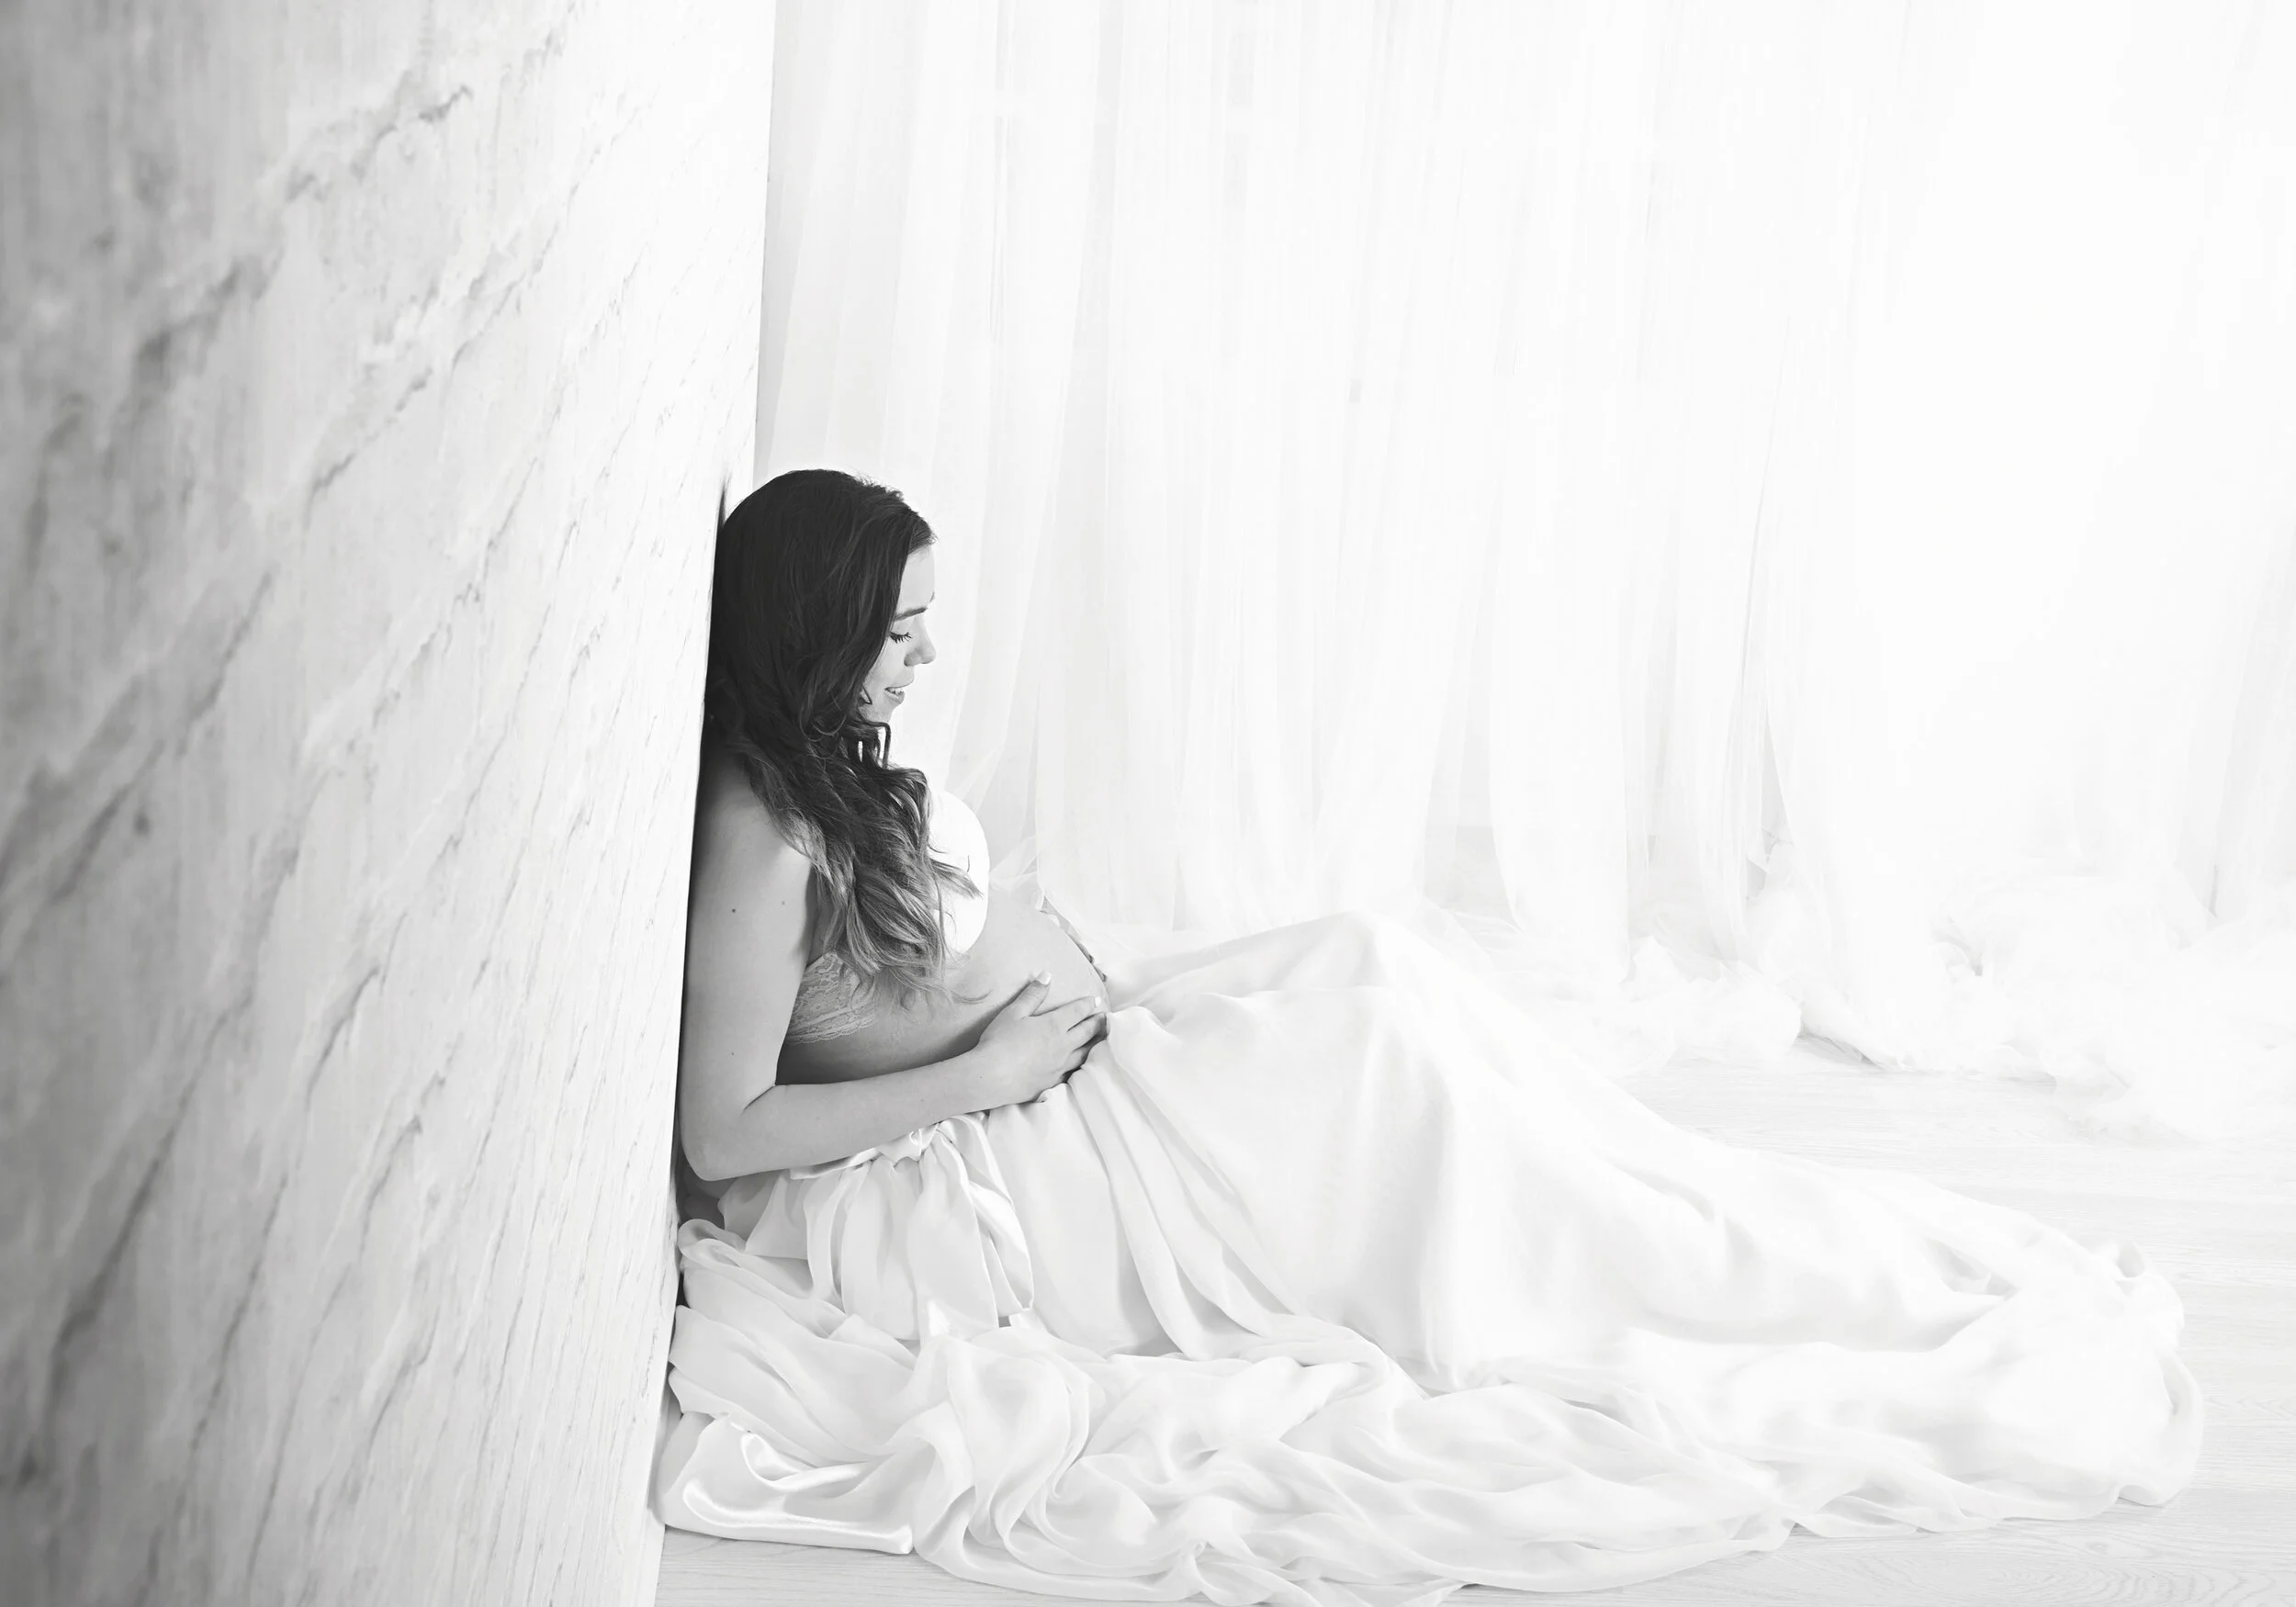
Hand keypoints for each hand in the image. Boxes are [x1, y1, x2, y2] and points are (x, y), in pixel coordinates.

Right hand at [971, 971, 1107, 1107]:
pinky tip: (1079, 1065)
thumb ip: (1032, 994)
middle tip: (1106, 1018)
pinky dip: (1080, 1065)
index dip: (1087, 1005)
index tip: (1096, 1001)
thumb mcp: (1013, 1012)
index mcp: (1054, 1026)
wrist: (991, 1077)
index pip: (1077, 1012)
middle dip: (1098, 1023)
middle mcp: (1062, 1046)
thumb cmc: (999, 1041)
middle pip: (1087, 1032)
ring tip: (1101, 1040)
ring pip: (1084, 1054)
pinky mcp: (1052, 1082)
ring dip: (1095, 1045)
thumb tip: (1047, 975)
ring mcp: (1059, 1066)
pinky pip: (1072, 1072)